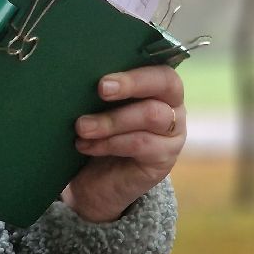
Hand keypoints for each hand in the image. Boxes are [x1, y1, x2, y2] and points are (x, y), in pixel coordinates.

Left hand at [62, 64, 185, 222]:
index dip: (136, 71)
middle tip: (100, 89)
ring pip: (151, 115)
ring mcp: (173, 134)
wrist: (95, 185)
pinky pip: (141, 143)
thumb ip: (100, 91)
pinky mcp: (164, 159)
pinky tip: (87, 146)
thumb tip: (80, 71)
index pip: (161, 69)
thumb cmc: (97, 135)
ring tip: (82, 127)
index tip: (104, 80)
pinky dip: (110, 143)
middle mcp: (173, 107)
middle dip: (130, 84)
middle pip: (166, 85)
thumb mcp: (98, 109)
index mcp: (159, 87)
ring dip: (112, 119)